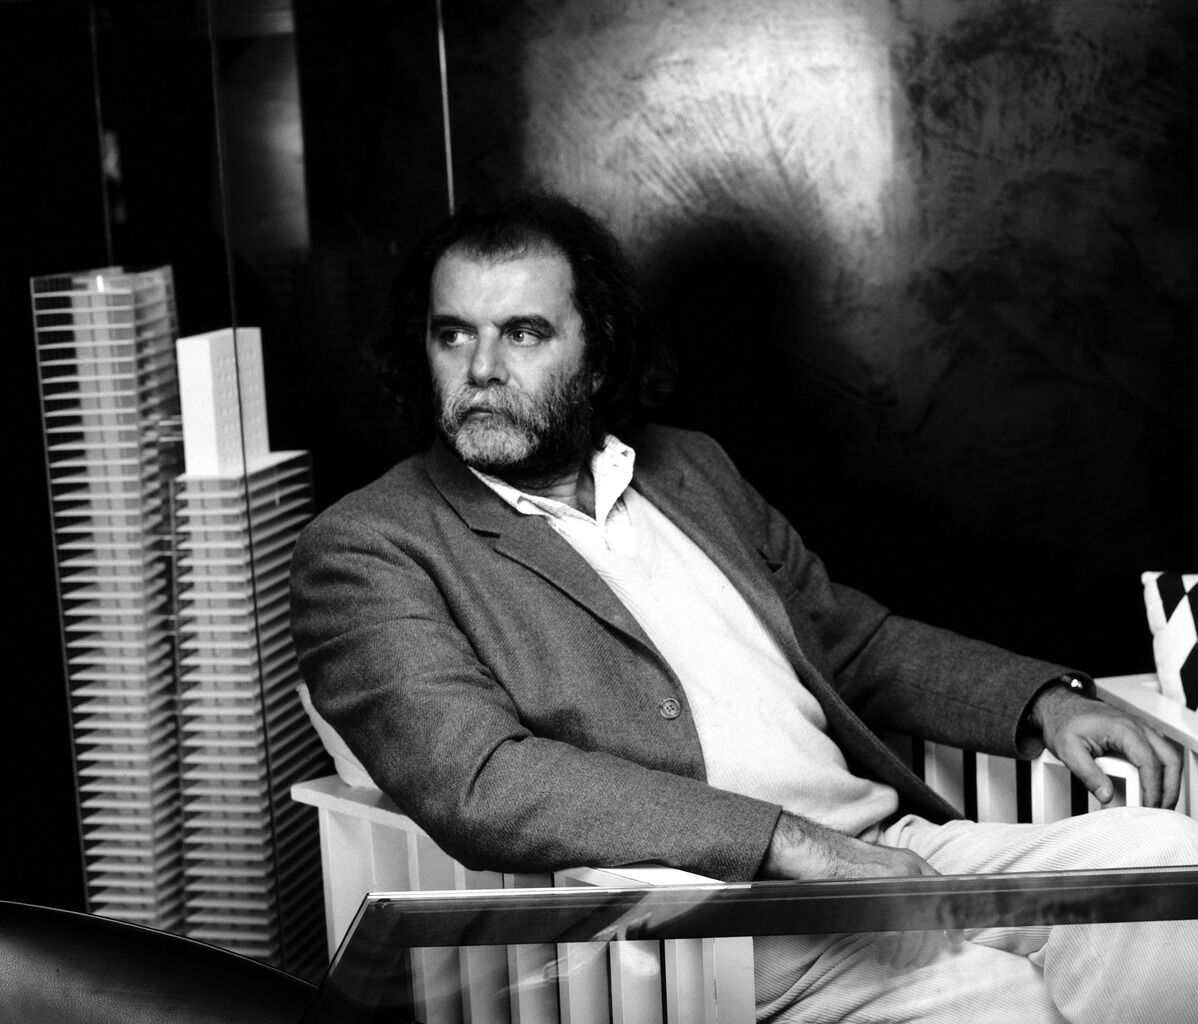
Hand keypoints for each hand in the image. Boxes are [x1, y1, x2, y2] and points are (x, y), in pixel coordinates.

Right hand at [761, 812, 963, 968]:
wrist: (817, 852)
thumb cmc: (843, 860)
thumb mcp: (882, 864)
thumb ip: (903, 881)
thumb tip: (919, 912)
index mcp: (911, 861)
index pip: (944, 893)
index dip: (952, 920)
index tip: (953, 940)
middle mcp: (908, 871)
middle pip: (931, 917)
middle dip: (928, 944)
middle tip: (920, 958)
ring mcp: (894, 884)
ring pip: (915, 929)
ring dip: (909, 951)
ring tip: (899, 960)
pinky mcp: (878, 898)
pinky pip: (894, 933)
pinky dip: (892, 949)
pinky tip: (885, 954)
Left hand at [1030, 685, 1182, 808]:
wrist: (1059, 706)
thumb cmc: (1063, 722)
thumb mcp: (1068, 751)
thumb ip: (1088, 775)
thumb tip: (1106, 795)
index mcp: (1122, 729)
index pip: (1148, 762)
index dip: (1152, 788)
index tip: (1148, 806)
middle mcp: (1137, 727)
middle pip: (1169, 759)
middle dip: (1169, 788)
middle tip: (1159, 809)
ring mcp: (1141, 729)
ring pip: (1169, 756)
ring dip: (1168, 781)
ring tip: (1156, 802)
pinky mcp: (1139, 734)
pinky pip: (1160, 753)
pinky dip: (1162, 772)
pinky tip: (1151, 787)